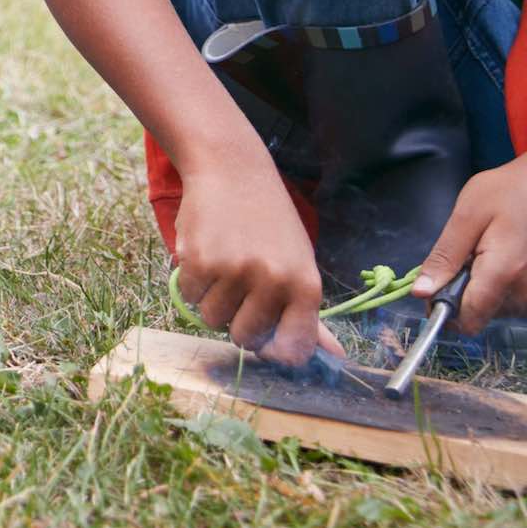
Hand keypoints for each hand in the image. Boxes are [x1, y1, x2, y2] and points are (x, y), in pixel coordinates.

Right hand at [172, 155, 340, 367]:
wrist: (233, 171)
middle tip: (238, 290)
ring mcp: (235, 271)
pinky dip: (192, 282)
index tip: (265, 339)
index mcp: (305, 286)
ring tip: (221, 267)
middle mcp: (273, 281)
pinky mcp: (200, 261)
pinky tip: (204, 254)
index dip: (274, 351)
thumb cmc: (270, 222)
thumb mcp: (298, 263)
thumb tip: (336, 356)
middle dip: (236, 321)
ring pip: (212, 319)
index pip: (293, 349)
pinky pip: (189, 296)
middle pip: (245, 338)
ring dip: (211, 300)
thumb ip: (309, 314)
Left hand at [414, 155, 526, 334]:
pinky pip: (511, 299)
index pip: (471, 319)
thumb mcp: (466, 216)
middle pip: (482, 315)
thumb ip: (444, 256)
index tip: (431, 292)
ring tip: (483, 254)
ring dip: (482, 288)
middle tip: (463, 258)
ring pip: (497, 309)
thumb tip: (421, 292)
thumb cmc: (504, 192)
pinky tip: (497, 261)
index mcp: (503, 272)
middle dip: (462, 293)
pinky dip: (498, 285)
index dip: (445, 311)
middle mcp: (524, 289)